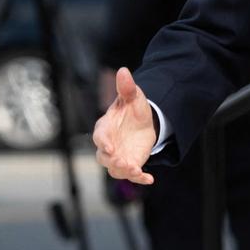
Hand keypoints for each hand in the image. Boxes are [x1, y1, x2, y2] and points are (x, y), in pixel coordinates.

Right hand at [93, 67, 156, 184]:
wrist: (143, 123)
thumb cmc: (132, 109)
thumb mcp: (133, 97)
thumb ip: (127, 87)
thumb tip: (123, 70)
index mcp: (106, 127)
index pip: (100, 136)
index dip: (104, 142)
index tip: (109, 147)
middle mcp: (108, 145)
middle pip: (103, 157)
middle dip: (112, 160)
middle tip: (122, 162)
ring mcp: (117, 156)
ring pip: (115, 169)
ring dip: (124, 171)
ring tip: (135, 171)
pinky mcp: (129, 164)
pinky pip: (131, 175)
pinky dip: (139, 178)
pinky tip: (150, 178)